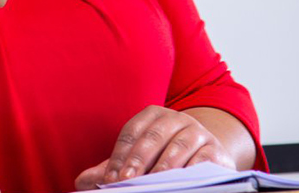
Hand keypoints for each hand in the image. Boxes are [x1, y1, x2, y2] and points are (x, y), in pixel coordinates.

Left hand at [74, 106, 234, 189]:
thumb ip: (113, 168)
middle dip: (139, 159)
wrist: (206, 157)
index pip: (132, 132)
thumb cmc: (165, 157)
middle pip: (154, 136)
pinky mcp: (216, 150)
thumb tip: (82, 182)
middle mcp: (176, 119)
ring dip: (164, 166)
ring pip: (179, 146)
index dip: (120, 155)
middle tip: (126, 180)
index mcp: (153, 115)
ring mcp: (198, 132)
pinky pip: (203, 159)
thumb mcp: (139, 161)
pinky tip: (180, 183)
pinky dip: (192, 170)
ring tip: (152, 183)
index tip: (110, 178)